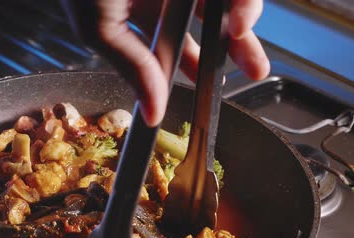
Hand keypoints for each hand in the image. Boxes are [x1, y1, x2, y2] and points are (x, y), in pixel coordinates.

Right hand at [62, 0, 269, 126]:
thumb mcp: (99, 29)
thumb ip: (131, 69)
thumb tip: (152, 110)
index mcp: (140, 11)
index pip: (174, 46)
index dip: (195, 67)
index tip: (209, 90)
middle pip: (209, 22)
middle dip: (236, 46)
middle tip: (254, 67)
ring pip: (224, 0)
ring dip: (244, 14)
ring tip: (244, 27)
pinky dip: (240, 3)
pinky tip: (238, 16)